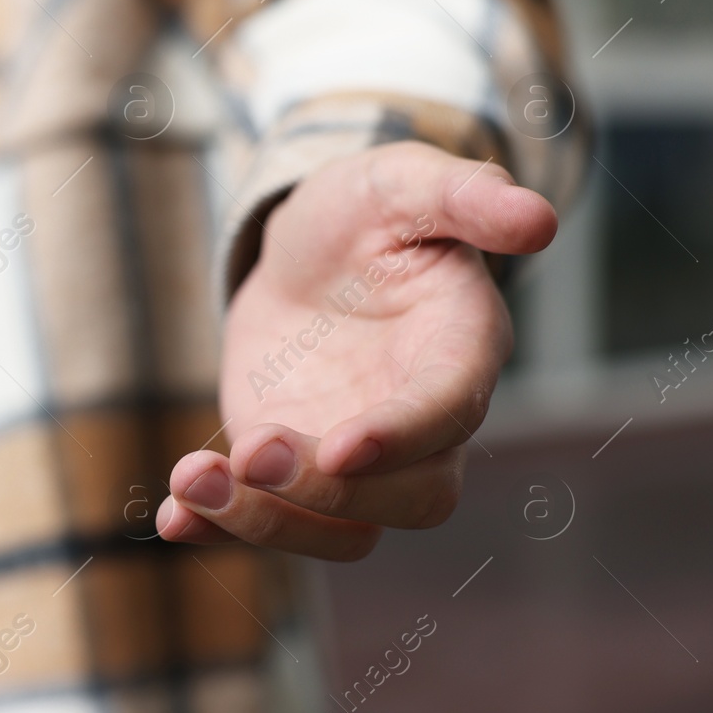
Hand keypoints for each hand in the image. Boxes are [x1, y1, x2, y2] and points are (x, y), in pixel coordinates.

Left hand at [157, 141, 556, 559]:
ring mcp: (359, 458)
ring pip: (345, 532)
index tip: (339, 447)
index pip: (450, 412)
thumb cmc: (368, 209)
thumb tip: (540, 218)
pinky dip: (222, 532)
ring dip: (266, 523)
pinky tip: (172, 517)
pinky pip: (275, 523)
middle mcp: (423, 423)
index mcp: (460, 349)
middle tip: (249, 452)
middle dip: (327, 491)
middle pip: (410, 499)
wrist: (308, 251)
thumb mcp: (403, 180)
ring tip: (189, 481)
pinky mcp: (297, 472)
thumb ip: (466, 195)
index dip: (402, 438)